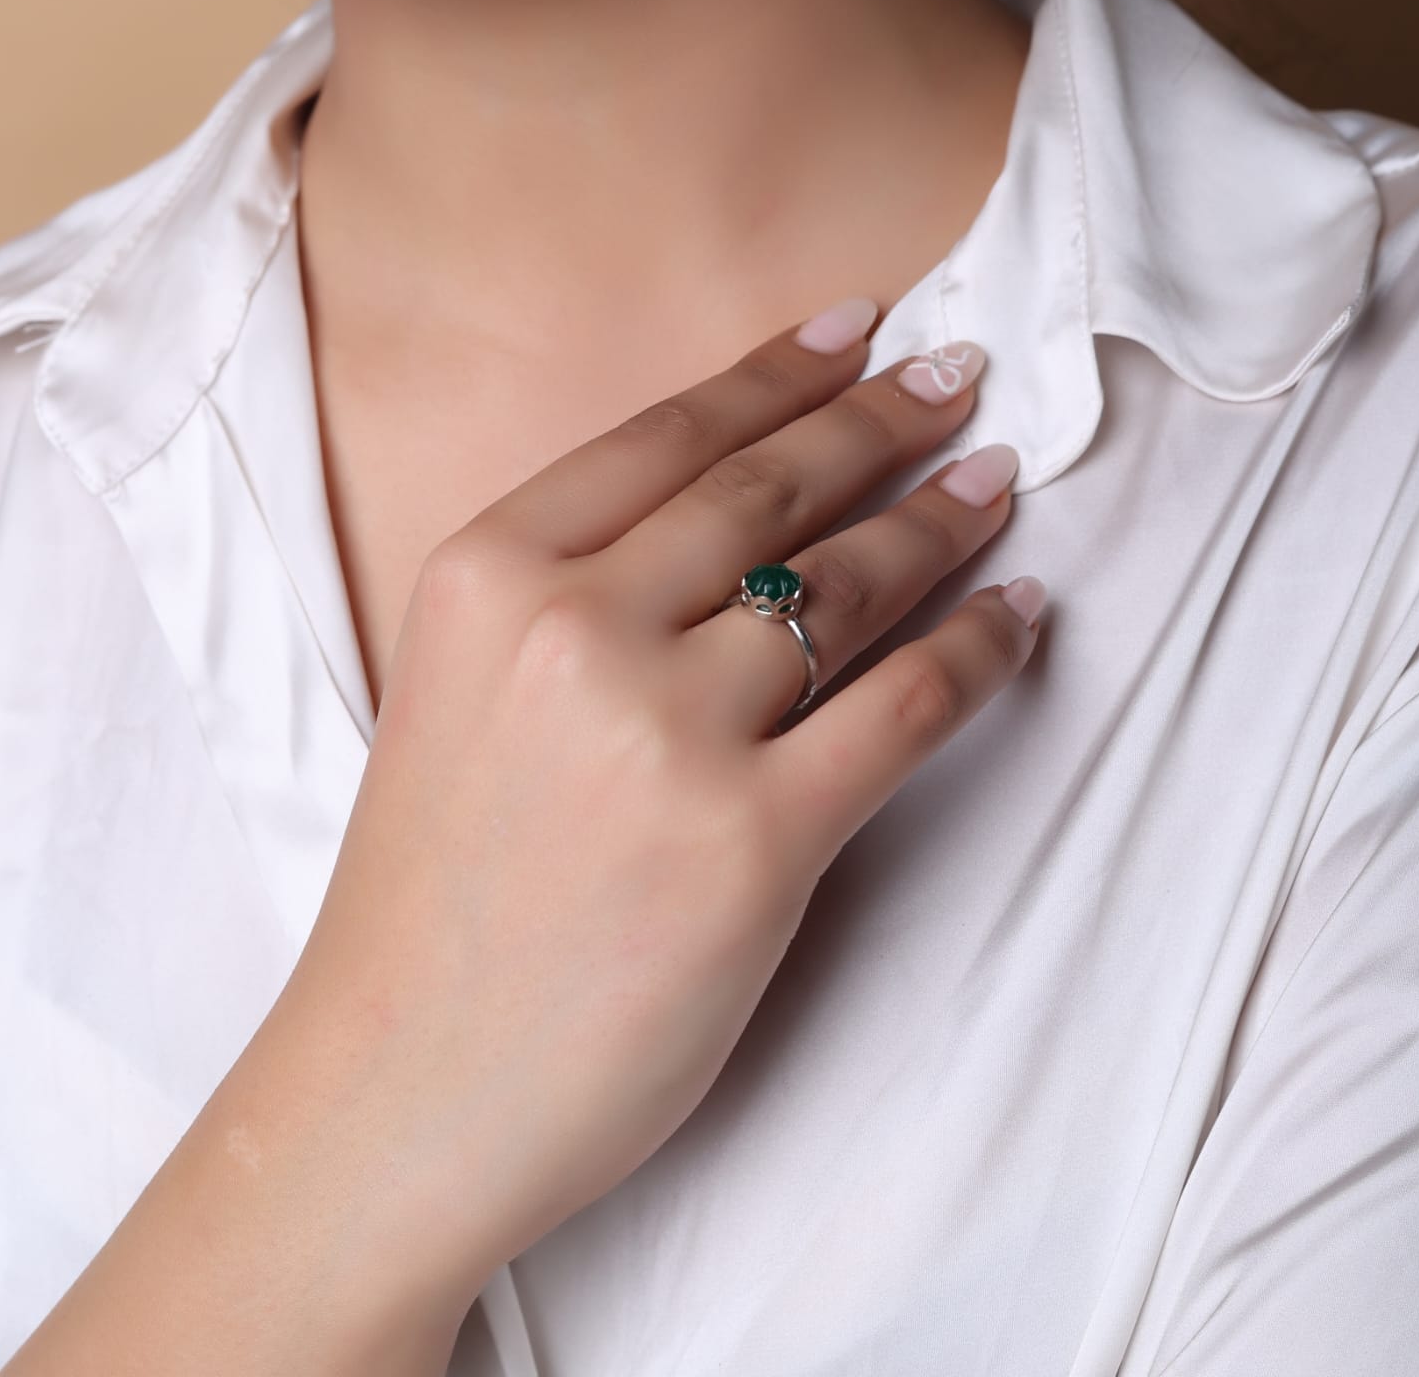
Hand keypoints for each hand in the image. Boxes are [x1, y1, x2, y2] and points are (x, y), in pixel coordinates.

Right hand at [281, 295, 1043, 1309]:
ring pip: (847, 584)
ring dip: (942, 520)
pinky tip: (1018, 615)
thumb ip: (569, 600)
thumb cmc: (430, 902)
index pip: (670, 436)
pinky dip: (981, 652)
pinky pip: (904, 710)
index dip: (778, 373)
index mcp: (486, 575)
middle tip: (959, 380)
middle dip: (882, 422)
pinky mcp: (753, 842)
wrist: (399, 1088)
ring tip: (996, 485)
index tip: (858, 329)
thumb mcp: (461, 696)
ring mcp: (665, 733)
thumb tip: (733, 527)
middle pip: (770, 490)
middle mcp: (573, 627)